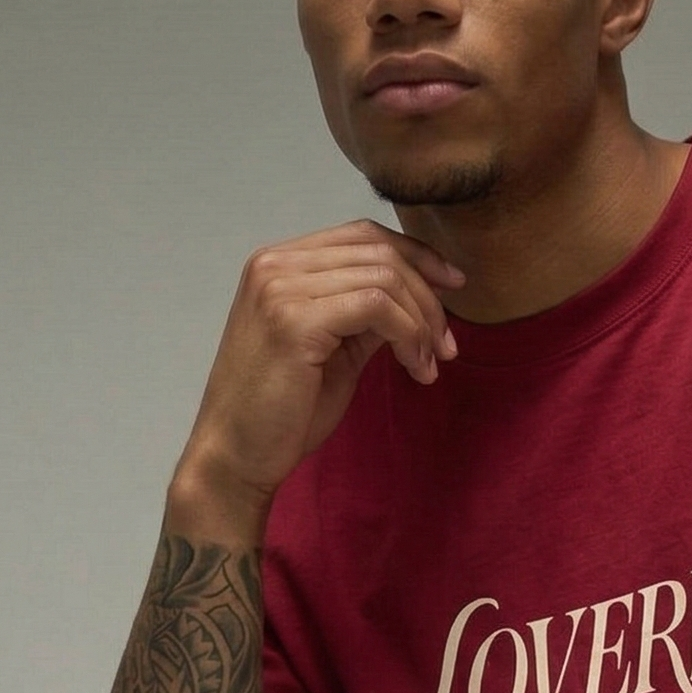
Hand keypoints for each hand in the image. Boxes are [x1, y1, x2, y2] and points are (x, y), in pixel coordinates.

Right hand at [176, 219, 465, 510]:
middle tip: (446, 345)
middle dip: (428, 296)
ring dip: (422, 322)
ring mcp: (280, 289)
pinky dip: (408, 334)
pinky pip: (377, 306)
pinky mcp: (294, 321)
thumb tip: (419, 295)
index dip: (416, 255)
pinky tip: (416, 368)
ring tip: (429, 364)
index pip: (363, 235)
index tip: (454, 286)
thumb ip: (368, 314)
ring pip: (384, 278)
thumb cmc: (283, 411)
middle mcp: (275, 265)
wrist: (237, 456)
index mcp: (280, 264)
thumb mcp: (336, 349)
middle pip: (379, 252)